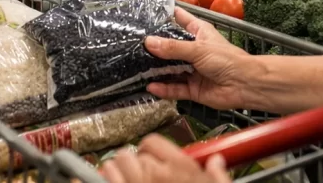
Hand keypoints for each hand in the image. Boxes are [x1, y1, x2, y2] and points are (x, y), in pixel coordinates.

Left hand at [100, 136, 231, 182]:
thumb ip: (216, 177)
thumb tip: (216, 163)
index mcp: (180, 169)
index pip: (153, 142)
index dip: (151, 151)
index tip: (153, 159)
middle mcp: (155, 175)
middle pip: (132, 153)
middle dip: (135, 163)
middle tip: (141, 173)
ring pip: (117, 163)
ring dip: (119, 170)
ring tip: (126, 178)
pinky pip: (107, 177)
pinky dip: (106, 177)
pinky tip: (110, 180)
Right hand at [145, 7, 256, 110]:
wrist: (246, 86)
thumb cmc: (227, 60)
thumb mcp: (198, 49)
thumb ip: (172, 48)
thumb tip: (147, 42)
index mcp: (197, 32)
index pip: (178, 19)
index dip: (163, 15)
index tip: (143, 14)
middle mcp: (192, 50)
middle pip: (168, 46)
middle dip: (152, 46)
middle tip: (131, 44)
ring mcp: (191, 70)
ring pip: (169, 69)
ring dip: (155, 69)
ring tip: (135, 67)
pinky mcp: (192, 88)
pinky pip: (174, 88)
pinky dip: (163, 89)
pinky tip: (151, 87)